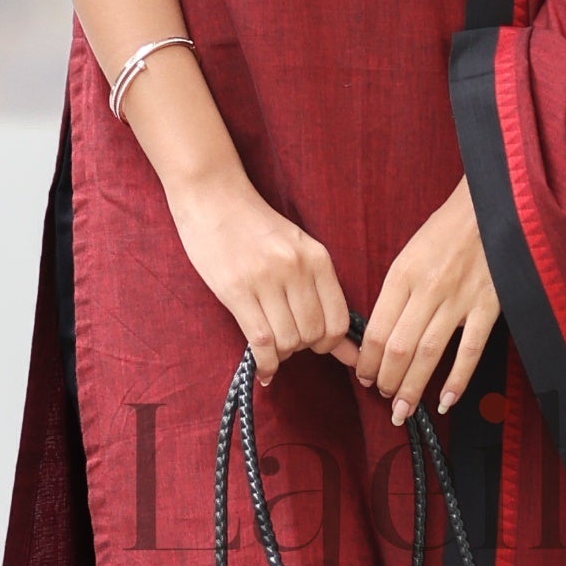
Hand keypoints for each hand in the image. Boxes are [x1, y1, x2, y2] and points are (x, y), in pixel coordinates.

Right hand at [169, 164, 354, 382]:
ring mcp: (266, 279)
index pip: (338, 321)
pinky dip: (265, 363)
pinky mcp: (236, 290)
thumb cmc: (256, 227)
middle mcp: (297, 268)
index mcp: (318, 258)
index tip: (315, 344)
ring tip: (271, 346)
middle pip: (312, 335)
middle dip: (302, 348)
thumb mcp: (298, 251)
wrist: (213, 196)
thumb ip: (321, 295)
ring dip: (281, 354)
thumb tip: (352, 351)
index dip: (330, 344)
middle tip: (288, 342)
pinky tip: (263, 369)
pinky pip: (261, 341)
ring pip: (288, 341)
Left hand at [358, 177, 500, 417]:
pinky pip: (470, 351)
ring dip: (413, 387)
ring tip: (402, 409)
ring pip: (429, 354)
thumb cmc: (445, 231)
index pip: (378, 330)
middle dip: (387, 380)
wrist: (489, 207)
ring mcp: (460, 300)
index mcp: (403, 274)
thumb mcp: (408, 254)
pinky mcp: (489, 307)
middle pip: (399, 348)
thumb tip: (379, 334)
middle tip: (383, 398)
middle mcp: (428, 290)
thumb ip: (395, 291)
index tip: (365, 376)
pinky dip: (457, 380)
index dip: (368, 361)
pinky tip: (446, 401)